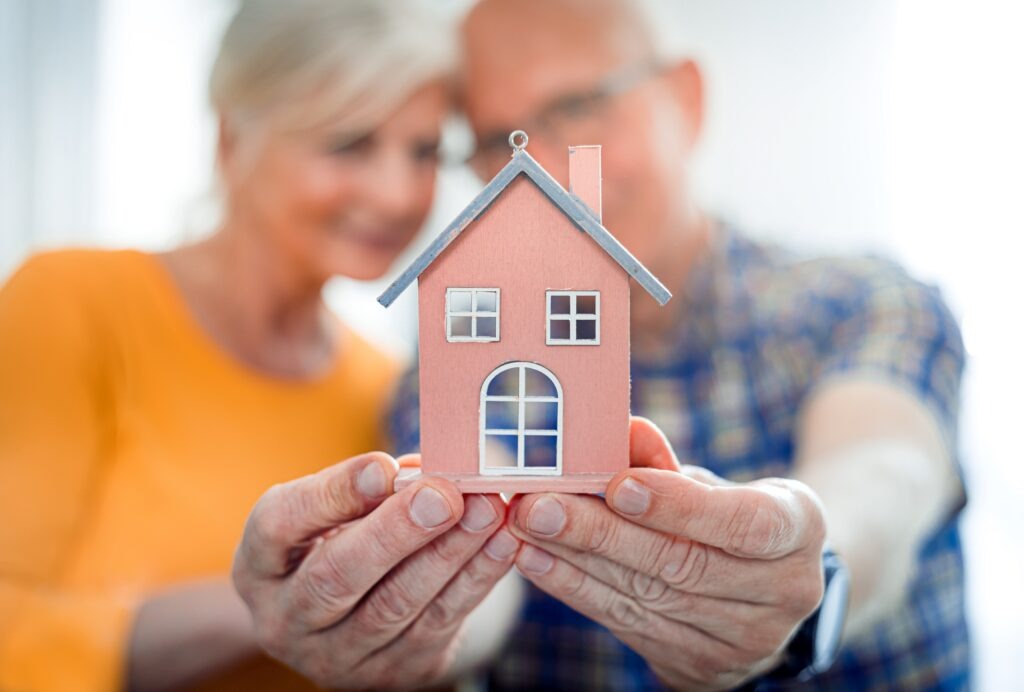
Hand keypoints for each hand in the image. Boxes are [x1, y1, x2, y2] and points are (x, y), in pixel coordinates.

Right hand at [232, 452, 520, 688]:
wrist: (349, 617)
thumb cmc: (339, 537)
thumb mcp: (333, 510)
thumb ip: (370, 485)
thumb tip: (424, 469)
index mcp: (259, 563)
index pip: (281, 525)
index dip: (334, 495)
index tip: (384, 466)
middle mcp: (285, 617)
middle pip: (337, 577)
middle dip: (397, 532)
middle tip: (444, 494)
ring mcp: (337, 655)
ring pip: (395, 604)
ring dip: (448, 553)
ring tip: (485, 510)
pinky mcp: (392, 671)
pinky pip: (438, 622)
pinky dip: (475, 579)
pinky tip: (502, 542)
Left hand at [507, 418, 825, 689]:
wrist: (767, 592)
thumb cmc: (731, 515)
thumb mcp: (717, 481)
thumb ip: (665, 461)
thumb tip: (622, 429)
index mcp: (799, 530)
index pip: (745, 523)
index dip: (680, 507)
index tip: (619, 485)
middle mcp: (783, 593)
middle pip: (682, 564)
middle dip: (601, 533)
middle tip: (541, 504)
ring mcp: (744, 641)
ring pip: (647, 597)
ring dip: (576, 560)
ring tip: (525, 526)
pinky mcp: (699, 667)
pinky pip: (627, 624)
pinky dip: (576, 589)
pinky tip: (536, 561)